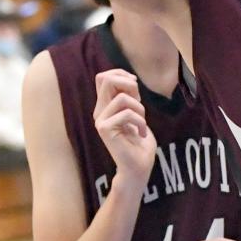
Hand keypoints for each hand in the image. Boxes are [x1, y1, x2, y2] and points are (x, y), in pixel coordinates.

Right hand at [94, 68, 155, 186]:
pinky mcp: (105, 130)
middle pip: (107, 79)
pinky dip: (140, 121)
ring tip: (142, 122)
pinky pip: (127, 113)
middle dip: (130, 85)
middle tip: (139, 101)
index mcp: (105, 105)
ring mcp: (100, 121)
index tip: (135, 87)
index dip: (121, 74)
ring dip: (140, 108)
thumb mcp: (135, 111)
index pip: (103, 77)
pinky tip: (141, 133)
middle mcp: (99, 111)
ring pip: (122, 98)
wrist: (139, 166)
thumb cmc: (139, 140)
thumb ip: (128, 96)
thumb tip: (129, 78)